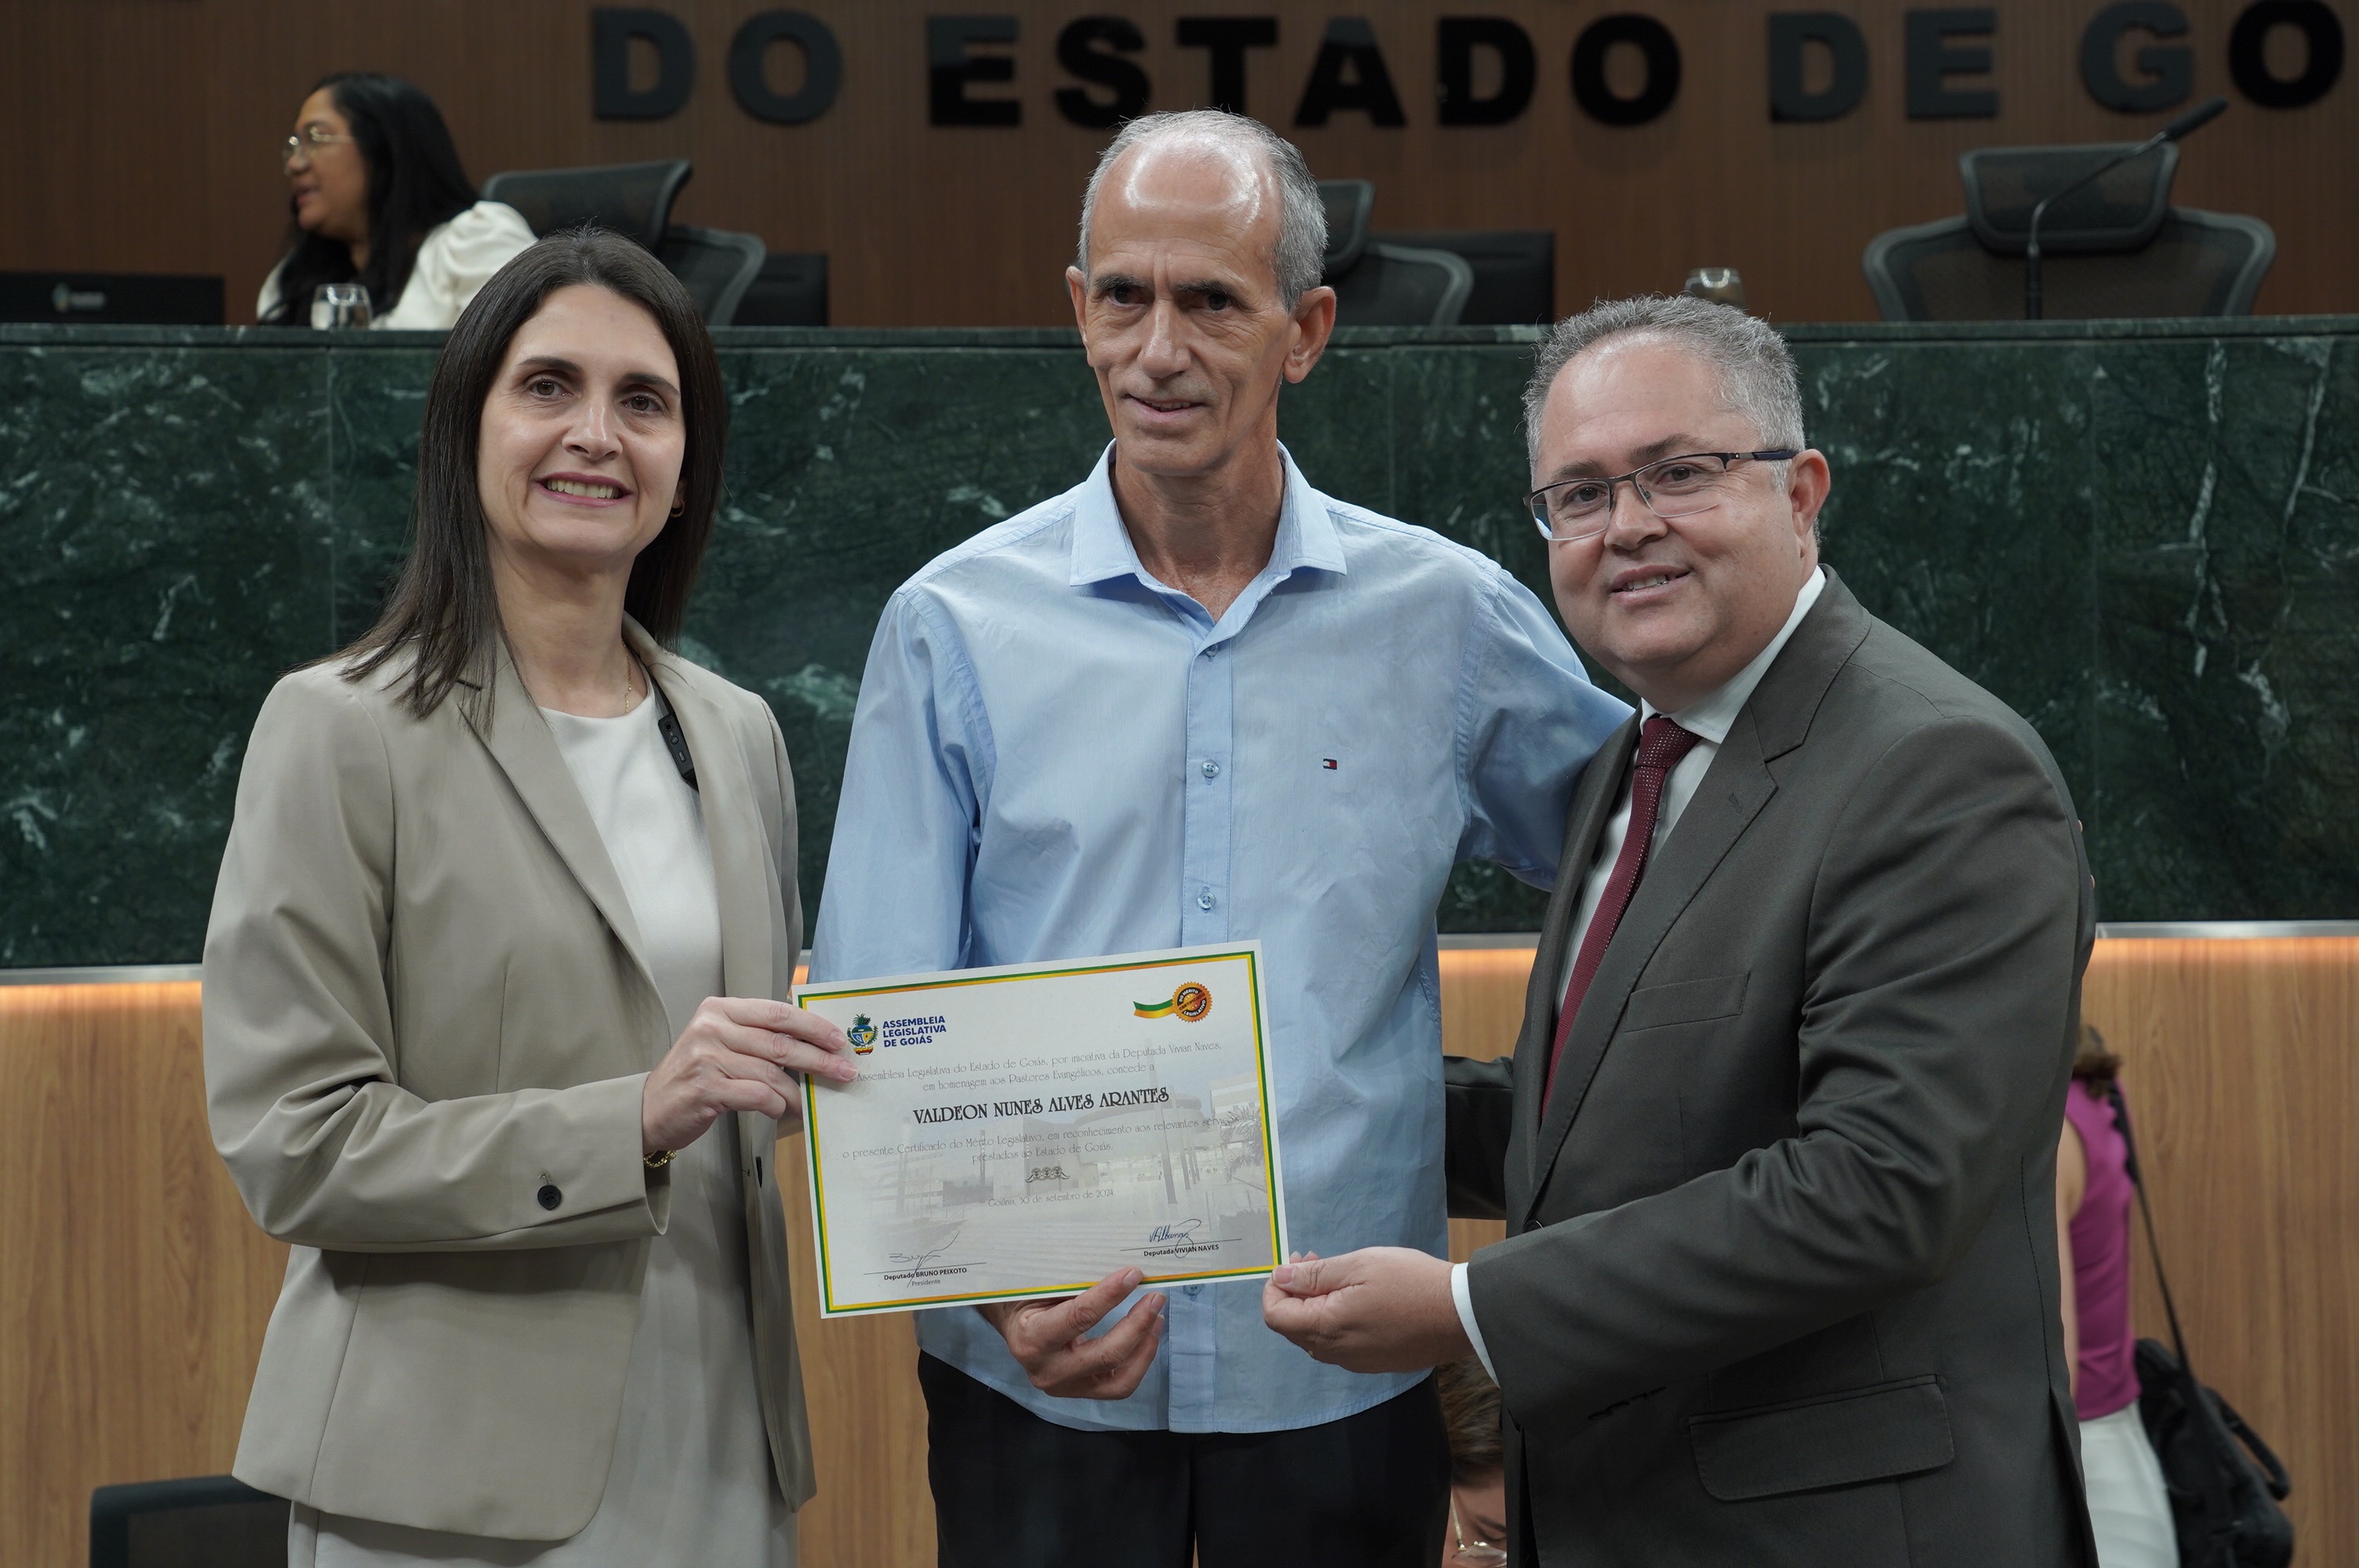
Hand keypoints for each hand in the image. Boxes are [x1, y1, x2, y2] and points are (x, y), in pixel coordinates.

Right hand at [641, 996, 854, 1154]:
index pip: (777, 1012)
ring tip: (811, 1102)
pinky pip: (757, 1095)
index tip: (839, 1040)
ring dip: (798, 1091)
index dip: (813, 1025)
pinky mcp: (706, 1088)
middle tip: (844, 1072)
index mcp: (720, 1010)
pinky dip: (775, 1105)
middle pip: (779, 1042)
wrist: (648, 1108)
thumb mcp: (721, 1043)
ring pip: (771, 1073)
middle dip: (818, 1059)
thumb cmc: (694, 1076)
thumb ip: (757, 1037)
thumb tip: (813, 1046)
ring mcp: (707, 1058)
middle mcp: (712, 1028)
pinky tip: (781, 1111)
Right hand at [976, 1268, 1165, 1399]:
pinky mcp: (1081, 1394)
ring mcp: (1066, 1388)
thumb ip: (1076, 1285)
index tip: (1133, 1274)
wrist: (1015, 1329)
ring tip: (1157, 1318)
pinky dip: (1139, 1362)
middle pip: (1106, 1354)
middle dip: (1137, 1324)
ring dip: (1144, 1347)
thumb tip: (1122, 1272)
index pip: (1079, 1318)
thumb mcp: (1043, 1287)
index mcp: (1032, 1339)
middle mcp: (1047, 1371)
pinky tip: (1147, 1337)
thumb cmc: (1028, 1300)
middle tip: (1156, 1297)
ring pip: (1119, 1379)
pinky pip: (1119, 1385)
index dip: (1110, 1295)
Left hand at [1261, 1247, 1471, 1373]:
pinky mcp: (1374, 1363)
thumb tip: (1279, 1278)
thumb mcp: (1358, 1265)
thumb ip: (1314, 1275)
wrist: (1460, 1315)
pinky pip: (1339, 1344)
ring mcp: (1356, 1362)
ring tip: (1336, 1276)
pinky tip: (1356, 1299)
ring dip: (1315, 1306)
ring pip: (1316, 1337)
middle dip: (1294, 1293)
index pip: (1275, 1316)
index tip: (1295, 1263)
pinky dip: (1335, 1320)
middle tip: (1314, 1261)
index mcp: (1326, 1328)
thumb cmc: (1409, 1282)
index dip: (1274, 1288)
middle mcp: (1335, 1353)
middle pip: (1293, 1328)